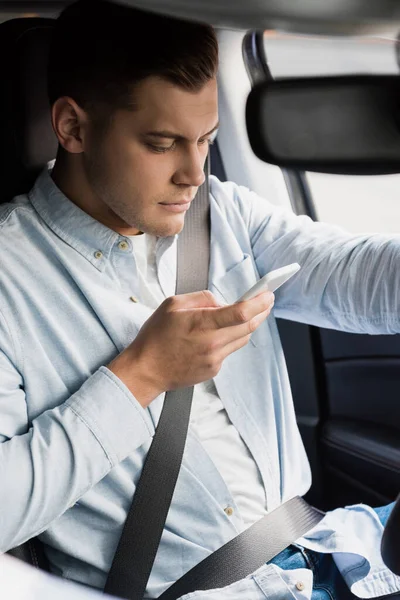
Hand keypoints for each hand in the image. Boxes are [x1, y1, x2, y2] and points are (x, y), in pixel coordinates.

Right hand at [108, 290, 273, 406]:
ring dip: (246, 325)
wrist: (146, 370)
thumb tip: (221, 301)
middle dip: (261, 312)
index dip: (259, 302)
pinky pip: (228, 350)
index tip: (268, 294)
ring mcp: (214, 359)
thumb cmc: (155, 337)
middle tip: (266, 301)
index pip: (241, 312)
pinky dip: (228, 339)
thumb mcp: (172, 305)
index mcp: (202, 324)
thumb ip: (201, 298)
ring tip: (244, 315)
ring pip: (242, 339)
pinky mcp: (213, 370)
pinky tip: (217, 335)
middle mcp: (212, 343)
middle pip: (248, 326)